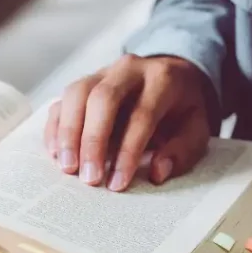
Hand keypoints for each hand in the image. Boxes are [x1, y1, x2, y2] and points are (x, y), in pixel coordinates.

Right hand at [43, 54, 211, 191]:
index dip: (129, 151)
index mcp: (162, 78)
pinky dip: (55, 129)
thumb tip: (156, 172)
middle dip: (93, 141)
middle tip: (89, 178)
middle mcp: (128, 69)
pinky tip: (56, 154)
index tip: (118, 183)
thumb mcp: (196, 129)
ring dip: (68, 134)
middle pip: (102, 98)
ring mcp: (100, 73)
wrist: (169, 78)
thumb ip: (182, 151)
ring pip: (75, 95)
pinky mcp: (81, 85)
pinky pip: (61, 103)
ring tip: (68, 168)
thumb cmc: (180, 111)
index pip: (142, 114)